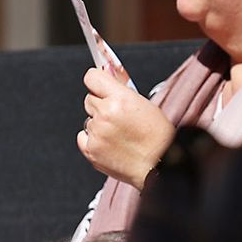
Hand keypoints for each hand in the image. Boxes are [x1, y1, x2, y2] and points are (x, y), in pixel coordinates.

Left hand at [77, 67, 175, 188]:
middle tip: (117, 113)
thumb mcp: (146, 105)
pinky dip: (93, 138)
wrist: (158, 165)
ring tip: (119, 132)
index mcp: (120, 99)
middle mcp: (105, 114)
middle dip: (100, 103)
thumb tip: (110, 76)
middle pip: (89, 99)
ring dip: (99, 122)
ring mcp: (96, 133)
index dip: (97, 80)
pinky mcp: (90, 150)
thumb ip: (123, 92)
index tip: (99, 83)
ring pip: (88, 119)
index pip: (92, 78)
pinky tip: (110, 142)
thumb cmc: (159, 137)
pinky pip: (83, 137)